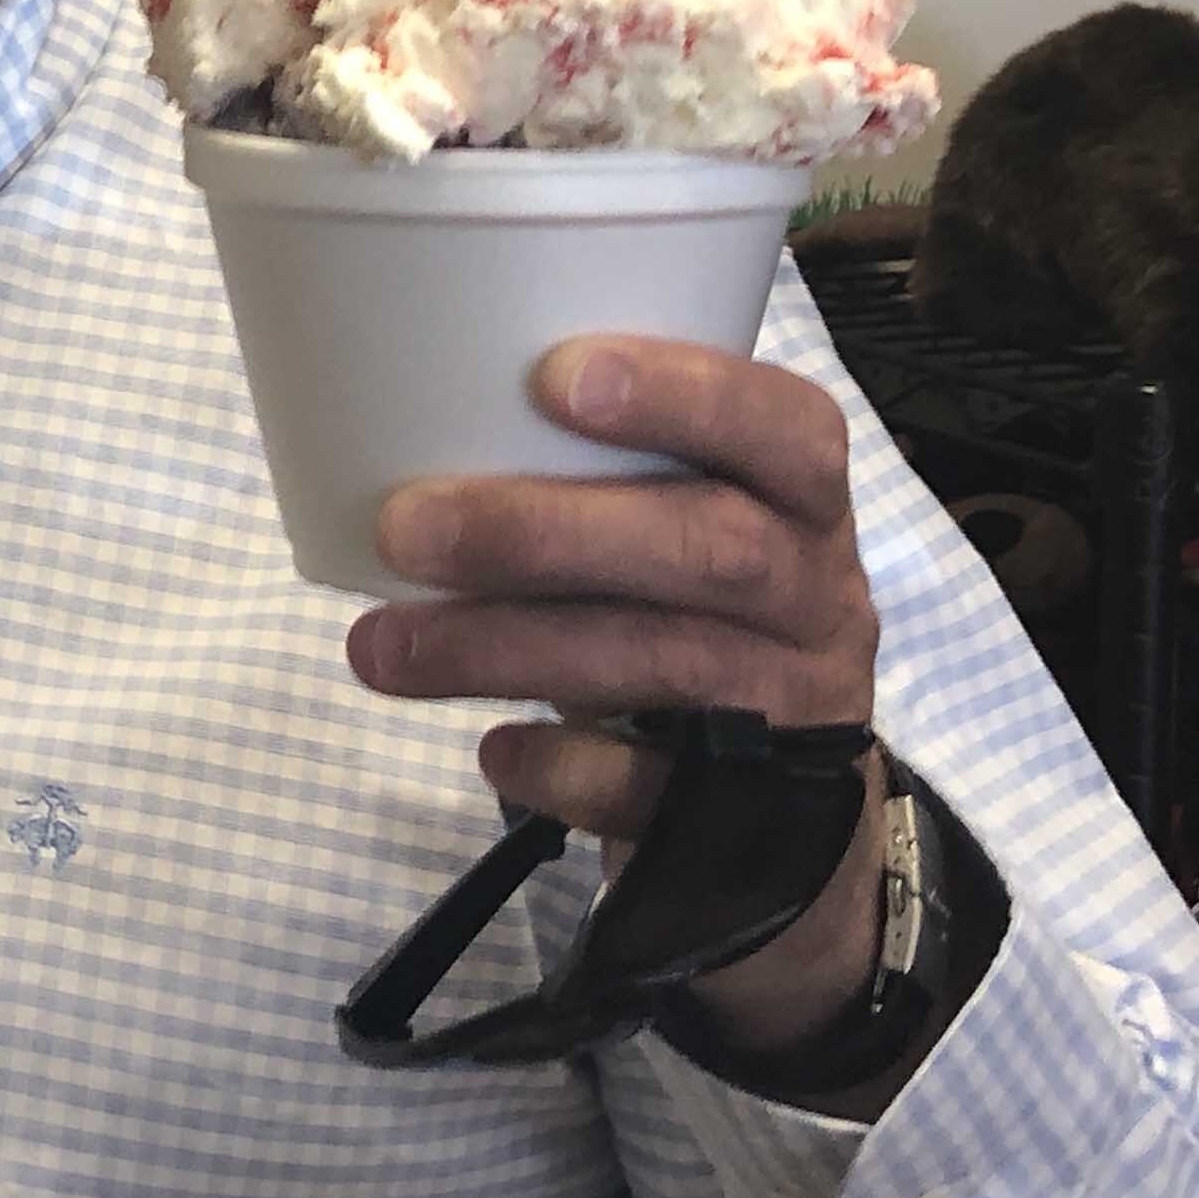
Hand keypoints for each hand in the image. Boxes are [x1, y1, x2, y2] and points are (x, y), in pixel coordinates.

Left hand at [345, 336, 892, 1058]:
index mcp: (804, 502)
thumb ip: (595, 478)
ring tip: (381, 646)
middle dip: (548, 532)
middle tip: (406, 526)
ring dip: (507, 648)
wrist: (791, 822)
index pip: (785, 426)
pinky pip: (654, 789)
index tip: (554, 375)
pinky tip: (494, 751)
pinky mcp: (753, 817)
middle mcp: (818, 598)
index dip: (681, 395)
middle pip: (711, 548)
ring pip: (665, 663)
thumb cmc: (690, 616)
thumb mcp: (679, 530)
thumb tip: (390, 431)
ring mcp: (794, 710)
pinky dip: (562, 766)